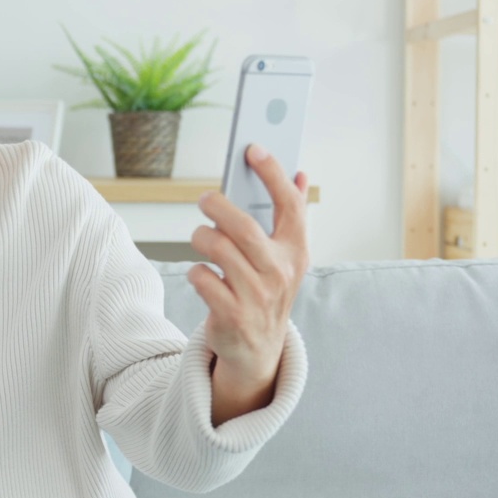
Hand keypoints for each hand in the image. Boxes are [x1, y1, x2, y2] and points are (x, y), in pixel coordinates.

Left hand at [189, 143, 309, 424]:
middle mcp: (280, 272)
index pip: (290, 205)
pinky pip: (202, 278)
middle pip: (244, 227)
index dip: (272, 173)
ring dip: (202, 237)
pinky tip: (202, 274)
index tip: (253, 148)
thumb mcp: (286, 256)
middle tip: (204, 198)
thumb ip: (291, 216)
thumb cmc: (267, 290)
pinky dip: (196, 271)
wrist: (258, 349)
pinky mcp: (232, 314)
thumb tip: (301, 173)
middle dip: (218, 206)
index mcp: (296, 252)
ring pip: (218, 249)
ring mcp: (257, 295)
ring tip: (201, 237)